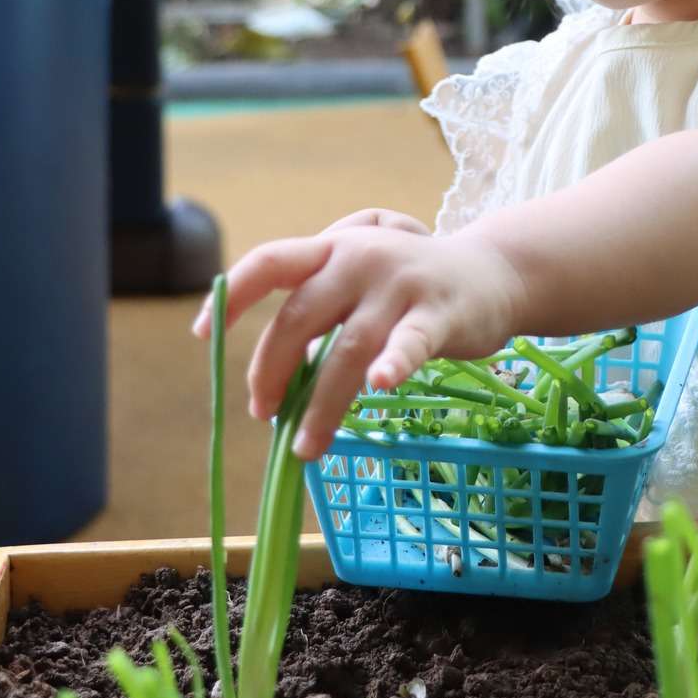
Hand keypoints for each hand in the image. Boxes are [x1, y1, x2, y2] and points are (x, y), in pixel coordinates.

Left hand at [191, 218, 524, 459]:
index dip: (231, 296)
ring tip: (305, 448)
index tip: (203, 336)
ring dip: (321, 405)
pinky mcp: (439, 315)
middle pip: (299, 318)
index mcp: (333, 249)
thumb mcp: (360, 272)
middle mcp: (360, 260)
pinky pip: (412, 343)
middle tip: (263, 412)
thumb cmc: (413, 281)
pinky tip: (381, 386)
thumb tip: (274, 370)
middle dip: (272, 372)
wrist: (494, 273)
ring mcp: (401, 285)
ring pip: (346, 350)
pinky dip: (394, 364)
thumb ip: (319, 300)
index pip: (269, 262)